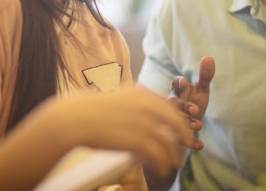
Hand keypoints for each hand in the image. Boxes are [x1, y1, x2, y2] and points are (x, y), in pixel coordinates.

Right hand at [49, 87, 195, 176]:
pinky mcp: (136, 142)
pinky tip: (162, 169)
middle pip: (177, 124)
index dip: (180, 120)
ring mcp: (143, 124)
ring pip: (169, 142)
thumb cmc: (95, 110)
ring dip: (174, 155)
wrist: (78, 119)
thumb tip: (149, 106)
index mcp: (144, 95)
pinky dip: (163, 164)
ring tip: (174, 163)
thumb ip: (137, 99)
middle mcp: (147, 108)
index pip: (171, 108)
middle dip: (185, 137)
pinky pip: (158, 156)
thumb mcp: (120, 96)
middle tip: (188, 146)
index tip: (183, 130)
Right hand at [168, 56, 214, 148]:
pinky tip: (200, 145)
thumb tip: (209, 57)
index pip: (176, 84)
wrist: (183, 126)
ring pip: (177, 122)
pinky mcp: (178, 136)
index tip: (184, 82)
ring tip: (198, 125)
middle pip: (175, 104)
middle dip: (184, 107)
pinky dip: (192, 143)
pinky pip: (183, 141)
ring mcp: (173, 121)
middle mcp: (173, 105)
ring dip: (187, 124)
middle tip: (195, 110)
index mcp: (178, 92)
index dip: (179, 82)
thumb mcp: (201, 89)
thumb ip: (205, 76)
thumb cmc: (192, 102)